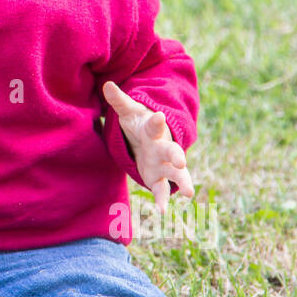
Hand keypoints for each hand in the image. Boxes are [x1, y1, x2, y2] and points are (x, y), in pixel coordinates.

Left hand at [102, 80, 193, 213]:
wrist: (149, 137)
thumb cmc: (138, 123)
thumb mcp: (128, 111)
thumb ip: (119, 100)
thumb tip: (106, 84)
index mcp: (154, 129)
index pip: (155, 124)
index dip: (156, 121)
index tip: (158, 116)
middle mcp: (163, 147)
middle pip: (172, 151)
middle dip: (176, 155)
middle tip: (181, 160)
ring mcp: (163, 164)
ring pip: (176, 173)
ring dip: (182, 181)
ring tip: (190, 192)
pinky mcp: (158, 177)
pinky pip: (162, 190)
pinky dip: (163, 200)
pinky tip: (162, 212)